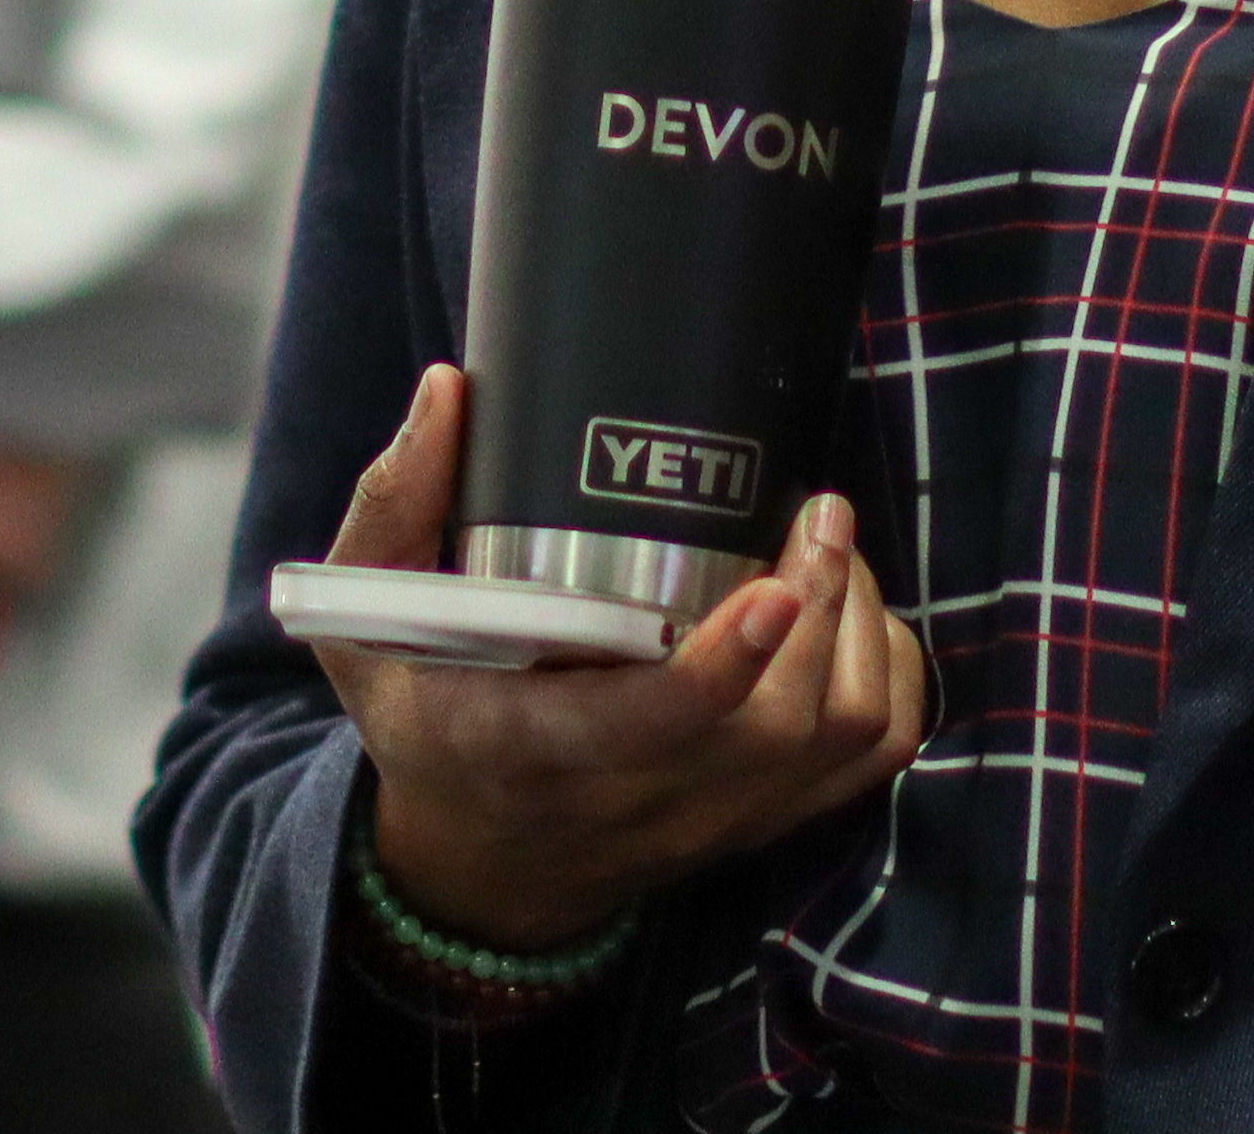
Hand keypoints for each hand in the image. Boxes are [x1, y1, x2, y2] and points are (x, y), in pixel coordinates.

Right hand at [303, 365, 922, 952]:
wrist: (479, 863)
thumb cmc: (424, 708)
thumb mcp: (365, 617)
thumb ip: (395, 503)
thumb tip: (449, 389)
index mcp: (529, 745)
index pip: (649, 729)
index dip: (721, 666)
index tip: (768, 582)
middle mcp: (634, 796)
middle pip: (775, 726)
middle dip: (818, 610)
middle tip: (815, 510)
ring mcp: (711, 818)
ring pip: (838, 740)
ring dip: (857, 631)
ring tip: (831, 545)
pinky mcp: (762, 820)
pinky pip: (870, 762)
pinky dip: (888, 675)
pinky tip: (853, 607)